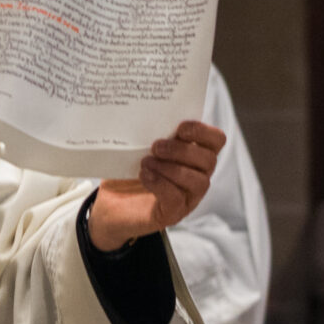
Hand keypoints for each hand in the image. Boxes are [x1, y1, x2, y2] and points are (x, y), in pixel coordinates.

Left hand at [87, 121, 225, 250]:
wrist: (107, 203)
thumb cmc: (126, 170)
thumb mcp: (138, 146)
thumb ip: (149, 131)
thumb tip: (147, 110)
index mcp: (193, 155)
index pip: (216, 140)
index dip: (203, 131)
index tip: (180, 128)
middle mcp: (197, 177)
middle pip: (209, 160)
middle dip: (183, 150)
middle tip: (156, 146)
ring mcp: (187, 198)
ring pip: (199, 182)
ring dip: (173, 168)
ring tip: (147, 162)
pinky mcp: (172, 214)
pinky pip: (176, 198)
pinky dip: (160, 184)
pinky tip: (144, 175)